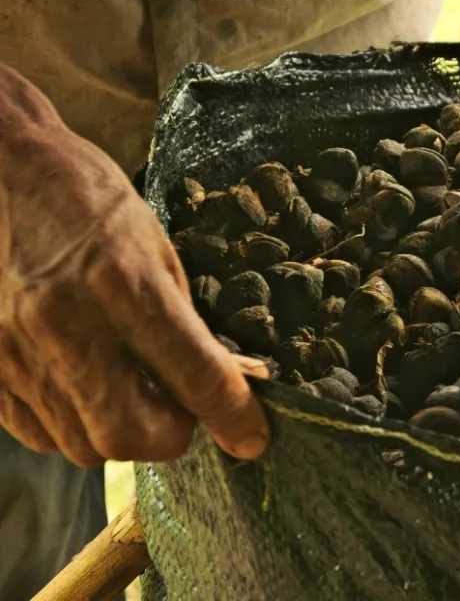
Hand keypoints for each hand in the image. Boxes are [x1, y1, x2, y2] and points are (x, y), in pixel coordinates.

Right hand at [0, 65, 269, 465]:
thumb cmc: (86, 197)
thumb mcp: (155, 245)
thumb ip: (186, 319)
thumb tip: (227, 378)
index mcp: (123, 282)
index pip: (194, 375)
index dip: (234, 416)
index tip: (253, 437)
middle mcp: (65, 323)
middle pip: (131, 434)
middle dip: (171, 435)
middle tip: (184, 407)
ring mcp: (15, 350)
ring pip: (83, 444)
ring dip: (124, 433)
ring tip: (136, 393)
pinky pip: (39, 433)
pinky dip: (76, 427)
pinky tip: (90, 390)